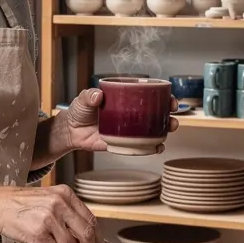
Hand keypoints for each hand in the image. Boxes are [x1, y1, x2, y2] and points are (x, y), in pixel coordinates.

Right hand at [0, 184, 108, 242]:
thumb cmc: (23, 204)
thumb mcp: (50, 201)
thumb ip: (71, 216)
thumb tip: (93, 240)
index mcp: (66, 194)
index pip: (91, 220)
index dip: (98, 239)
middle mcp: (60, 204)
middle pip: (86, 233)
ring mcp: (49, 217)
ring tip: (49, 240)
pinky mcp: (38, 231)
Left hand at [55, 88, 179, 155]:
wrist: (71, 131)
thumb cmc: (79, 111)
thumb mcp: (84, 99)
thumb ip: (89, 96)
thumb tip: (97, 95)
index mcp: (125, 99)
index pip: (148, 95)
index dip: (162, 96)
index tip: (169, 97)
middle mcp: (131, 114)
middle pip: (155, 113)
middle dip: (169, 114)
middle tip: (173, 115)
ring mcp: (129, 129)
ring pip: (153, 129)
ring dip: (165, 130)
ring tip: (170, 129)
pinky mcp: (124, 143)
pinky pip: (142, 146)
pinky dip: (152, 148)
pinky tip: (158, 147)